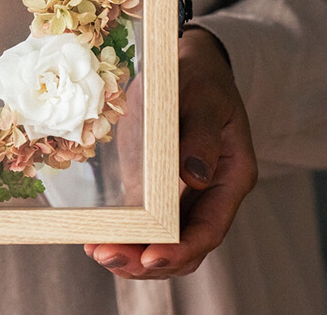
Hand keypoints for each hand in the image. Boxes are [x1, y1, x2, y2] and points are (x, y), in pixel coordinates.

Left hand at [85, 28, 257, 278]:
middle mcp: (210, 195)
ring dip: (131, 255)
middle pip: (184, 246)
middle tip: (108, 256)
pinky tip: (96, 239)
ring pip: (163, 243)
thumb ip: (201, 135)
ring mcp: (184, 197)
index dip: (181, 249)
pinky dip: (124, 237)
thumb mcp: (205, 98)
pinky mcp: (159, 191)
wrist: (188, 66)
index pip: (210, 228)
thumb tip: (194, 177)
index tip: (150, 257)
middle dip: (147, 261)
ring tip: (97, 252)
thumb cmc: (201, 78)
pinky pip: (145, 226)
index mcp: (231, 177)